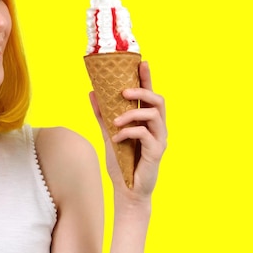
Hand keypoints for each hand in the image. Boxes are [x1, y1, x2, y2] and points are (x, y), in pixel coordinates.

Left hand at [90, 61, 166, 197]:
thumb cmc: (121, 163)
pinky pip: (145, 134)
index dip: (147, 78)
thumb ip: (103, 114)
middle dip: (142, 91)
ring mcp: (159, 139)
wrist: (126, 191)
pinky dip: (128, 133)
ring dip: (132, 113)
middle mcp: (158, 127)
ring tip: (115, 121)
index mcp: (148, 121)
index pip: (149, 94)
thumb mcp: (109, 134)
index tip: (141, 62)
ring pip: (154, 114)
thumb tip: (92, 92)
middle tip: (123, 92)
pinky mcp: (156, 151)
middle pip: (158, 100)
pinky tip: (116, 139)